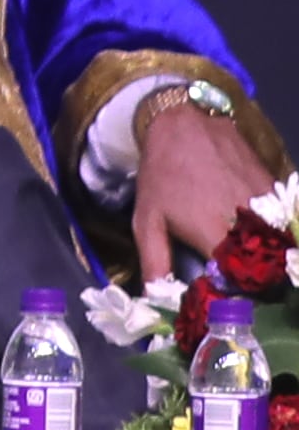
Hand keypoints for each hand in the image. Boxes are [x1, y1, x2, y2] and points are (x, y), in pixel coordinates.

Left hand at [131, 95, 269, 289]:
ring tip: (257, 264)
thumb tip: (158, 296)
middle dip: (260, 280)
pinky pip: (282, 219)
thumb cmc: (161, 174)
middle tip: (250, 287)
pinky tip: (264, 237)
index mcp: (216, 236)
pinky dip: (276, 232)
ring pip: (279, 242)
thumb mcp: (147, 218)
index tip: (236, 305)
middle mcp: (249, 223)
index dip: (240, 296)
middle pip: (266, 266)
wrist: (182, 124)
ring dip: (270, 256)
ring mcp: (267, 204)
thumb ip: (154, 260)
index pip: (241, 282)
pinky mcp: (276, 188)